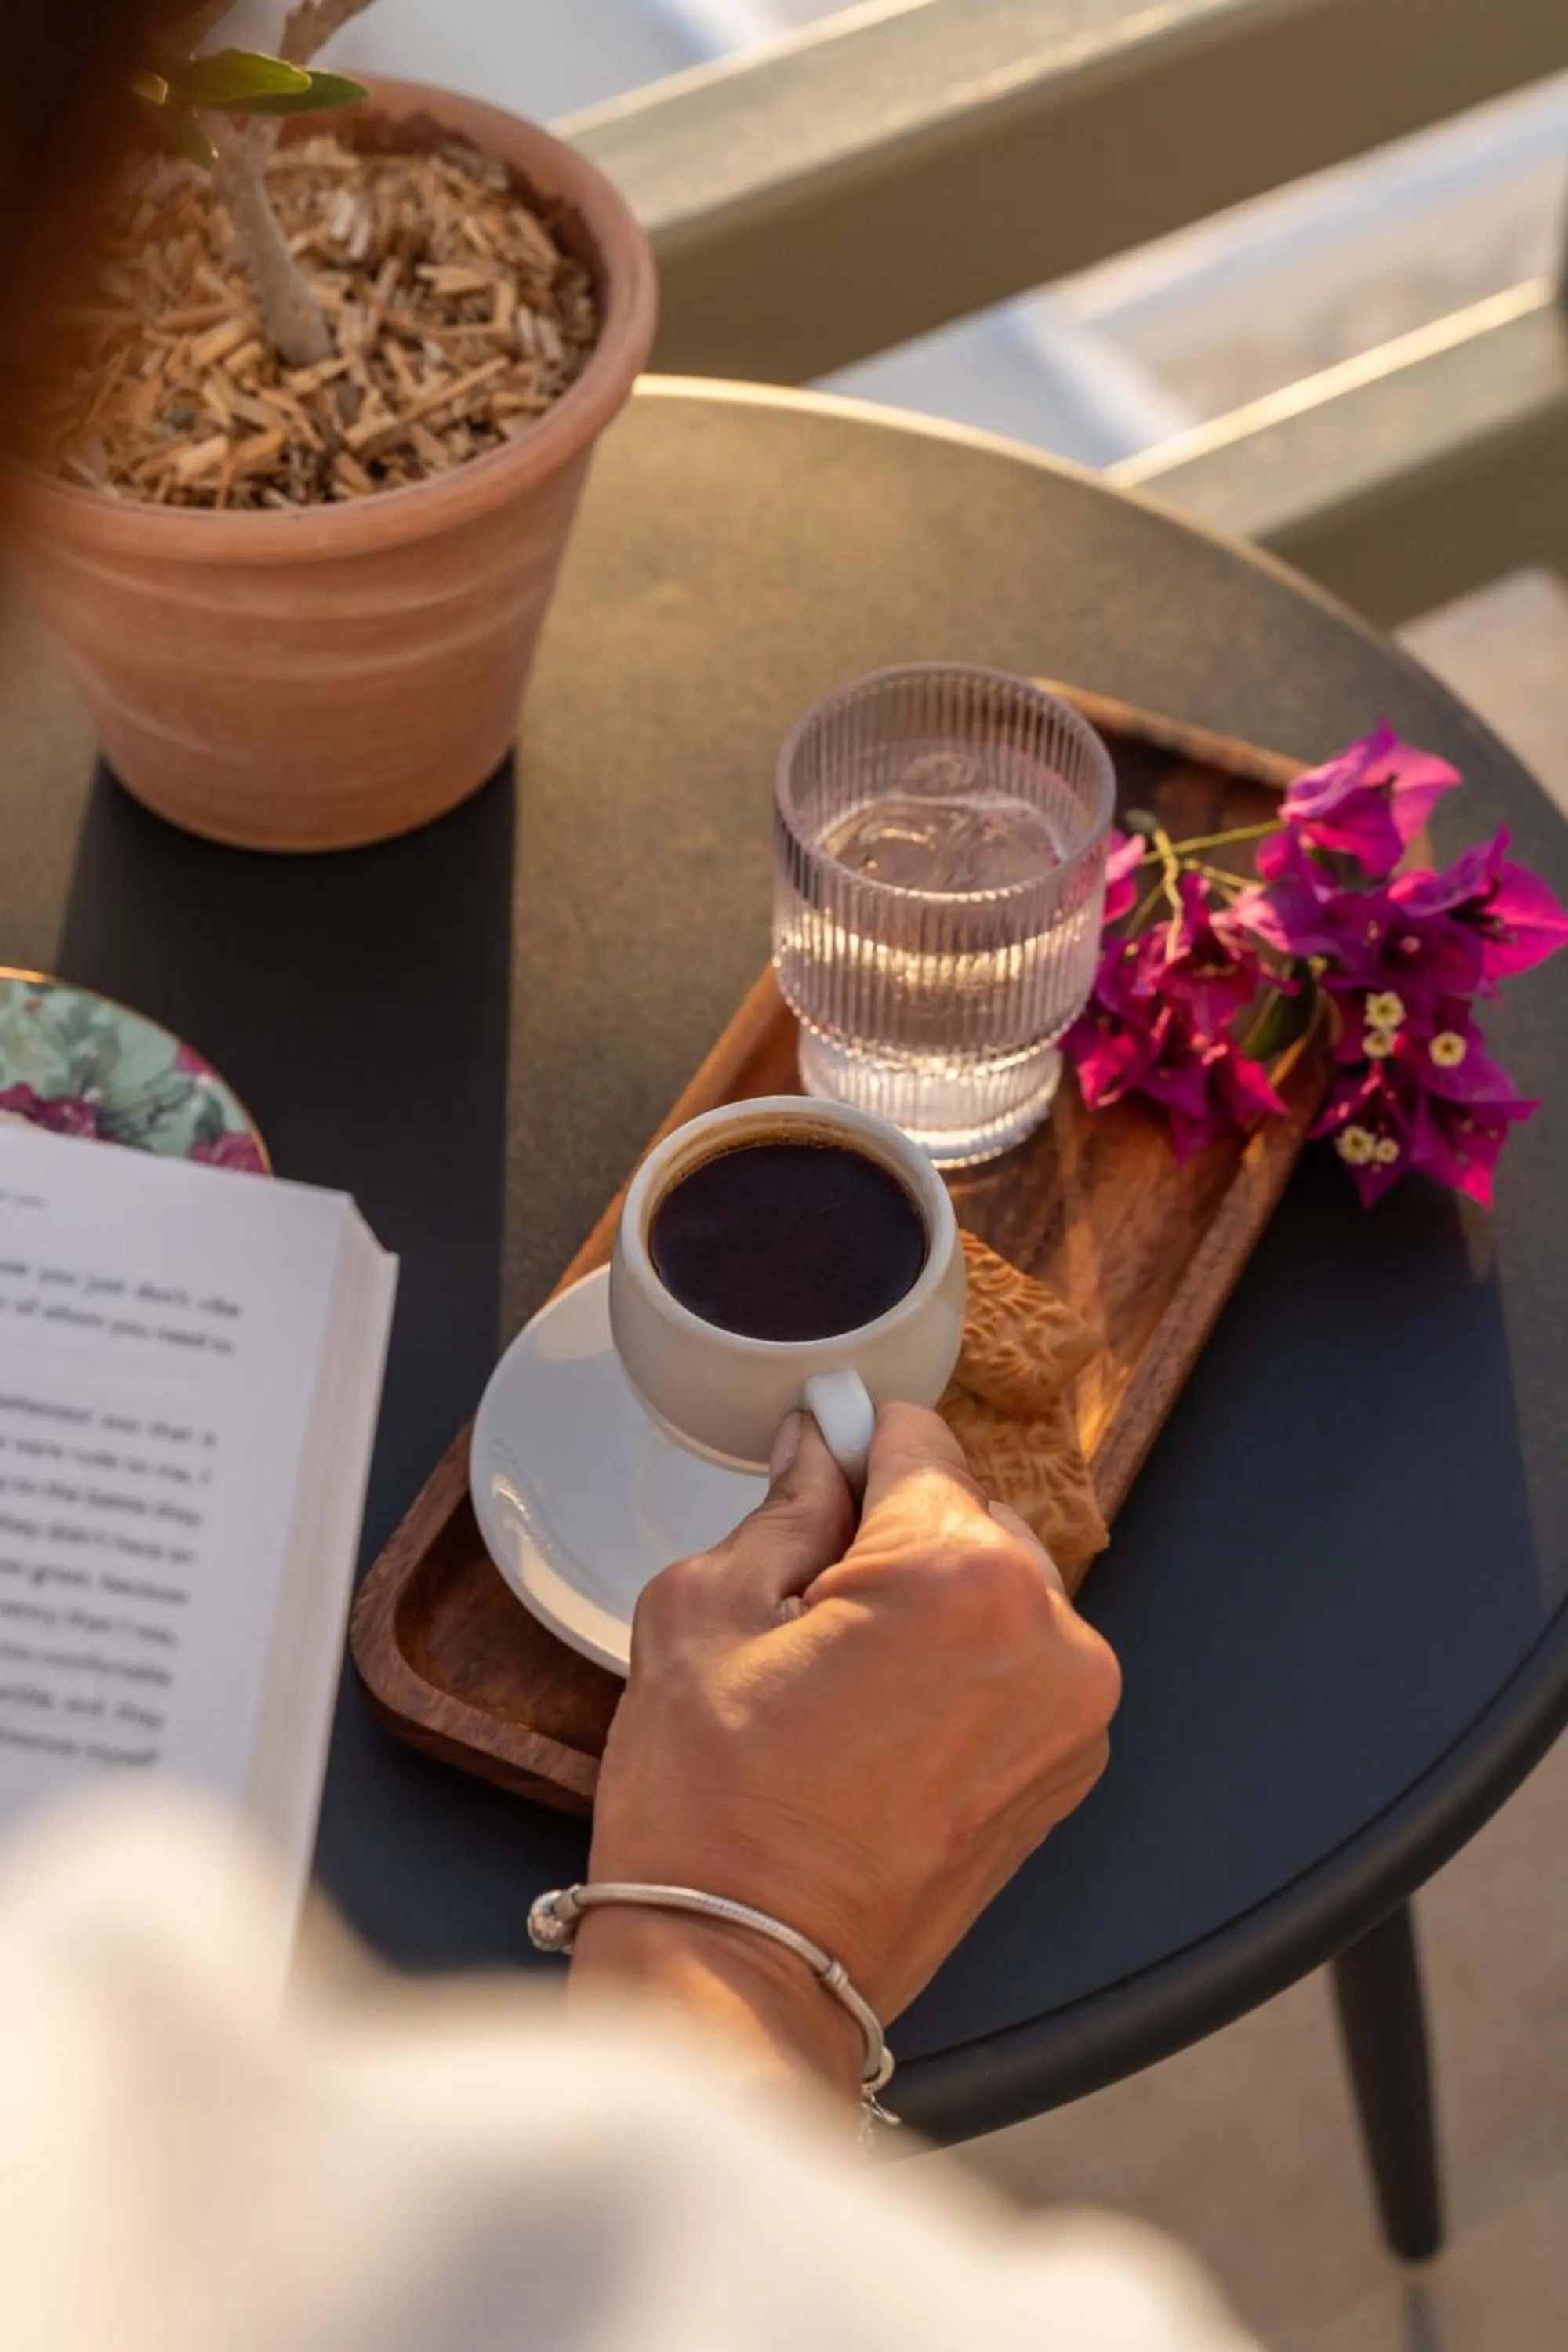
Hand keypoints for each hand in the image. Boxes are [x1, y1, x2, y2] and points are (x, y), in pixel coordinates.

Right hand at [572, 1404, 1120, 2095]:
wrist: (747, 1976)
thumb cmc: (714, 1812)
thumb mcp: (705, 1611)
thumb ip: (784, 1505)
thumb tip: (820, 1447)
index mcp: (965, 1575)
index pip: (915, 1440)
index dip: (845, 1444)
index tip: (810, 1462)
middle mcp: (1050, 1637)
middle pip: (964, 1516)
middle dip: (888, 1536)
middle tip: (800, 1609)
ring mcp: (1070, 1715)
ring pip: (994, 1594)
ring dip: (929, 1607)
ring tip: (837, 1683)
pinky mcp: (1064, 1775)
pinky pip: (1016, 1671)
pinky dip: (959, 1674)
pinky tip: (877, 1727)